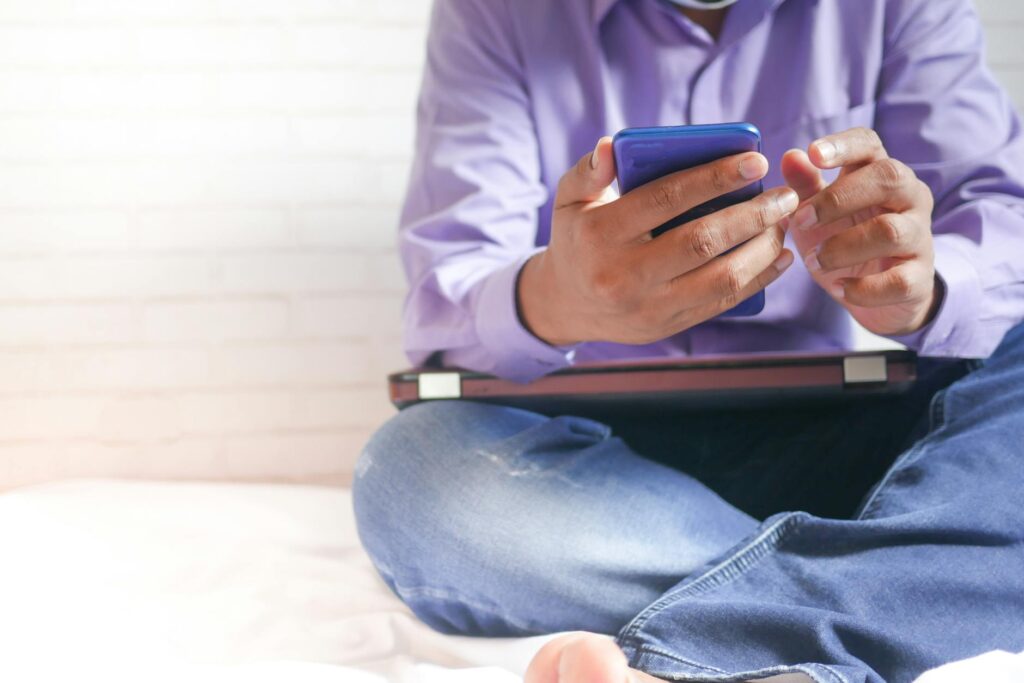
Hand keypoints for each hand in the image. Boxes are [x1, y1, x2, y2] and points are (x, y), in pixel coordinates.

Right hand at [518, 137, 798, 346]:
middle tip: (784, 195)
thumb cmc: (578, 239)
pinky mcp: (666, 326)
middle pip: (701, 240)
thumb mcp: (570, 200)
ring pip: (720, 277)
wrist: (566, 304)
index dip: (715, 178)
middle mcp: (622, 275)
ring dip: (762, 249)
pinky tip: (779, 257)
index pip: (665, 199)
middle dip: (752, 215)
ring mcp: (647, 306)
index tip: (756, 160)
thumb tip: (613, 145)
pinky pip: (721, 303)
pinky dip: (758, 279)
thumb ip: (589, 170)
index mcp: (600, 234)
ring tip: (783, 223)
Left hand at [781, 127, 940, 335]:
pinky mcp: (919, 278)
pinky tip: (839, 287)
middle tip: (800, 220)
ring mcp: (919, 237)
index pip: (870, 144)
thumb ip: (805, 186)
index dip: (844, 145)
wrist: (879, 295)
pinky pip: (898, 281)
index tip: (813, 153)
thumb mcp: (817, 214)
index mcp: (881, 175)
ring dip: (842, 247)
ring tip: (813, 261)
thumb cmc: (844, 241)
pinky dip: (863, 288)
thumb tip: (790, 156)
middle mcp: (909, 198)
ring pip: (891, 231)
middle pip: (888, 178)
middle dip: (838, 198)